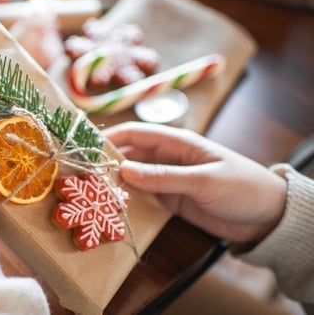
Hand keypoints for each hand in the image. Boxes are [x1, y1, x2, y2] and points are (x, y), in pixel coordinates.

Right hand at [103, 122, 286, 243]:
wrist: (268, 217)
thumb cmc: (243, 187)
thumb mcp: (203, 180)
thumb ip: (164, 176)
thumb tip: (126, 170)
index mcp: (178, 142)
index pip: (136, 133)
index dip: (110, 137)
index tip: (85, 147)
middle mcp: (168, 158)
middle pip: (129, 155)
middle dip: (106, 162)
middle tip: (81, 175)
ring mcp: (167, 179)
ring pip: (133, 177)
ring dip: (114, 183)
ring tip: (90, 192)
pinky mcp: (170, 200)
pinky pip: (143, 196)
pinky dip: (128, 200)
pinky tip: (113, 207)